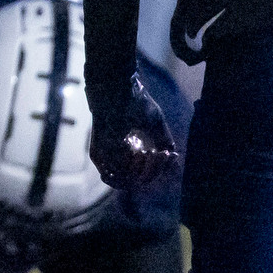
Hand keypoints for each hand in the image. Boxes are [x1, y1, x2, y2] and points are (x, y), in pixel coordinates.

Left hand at [89, 73, 179, 190]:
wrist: (118, 89)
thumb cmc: (136, 103)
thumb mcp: (155, 126)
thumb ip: (164, 143)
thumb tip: (175, 162)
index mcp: (129, 152)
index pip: (144, 176)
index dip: (159, 170)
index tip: (168, 155)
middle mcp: (116, 158)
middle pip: (136, 183)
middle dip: (153, 172)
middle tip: (160, 154)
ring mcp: (105, 157)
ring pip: (126, 183)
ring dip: (143, 172)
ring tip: (149, 152)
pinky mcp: (97, 154)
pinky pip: (112, 177)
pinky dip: (131, 170)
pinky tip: (140, 152)